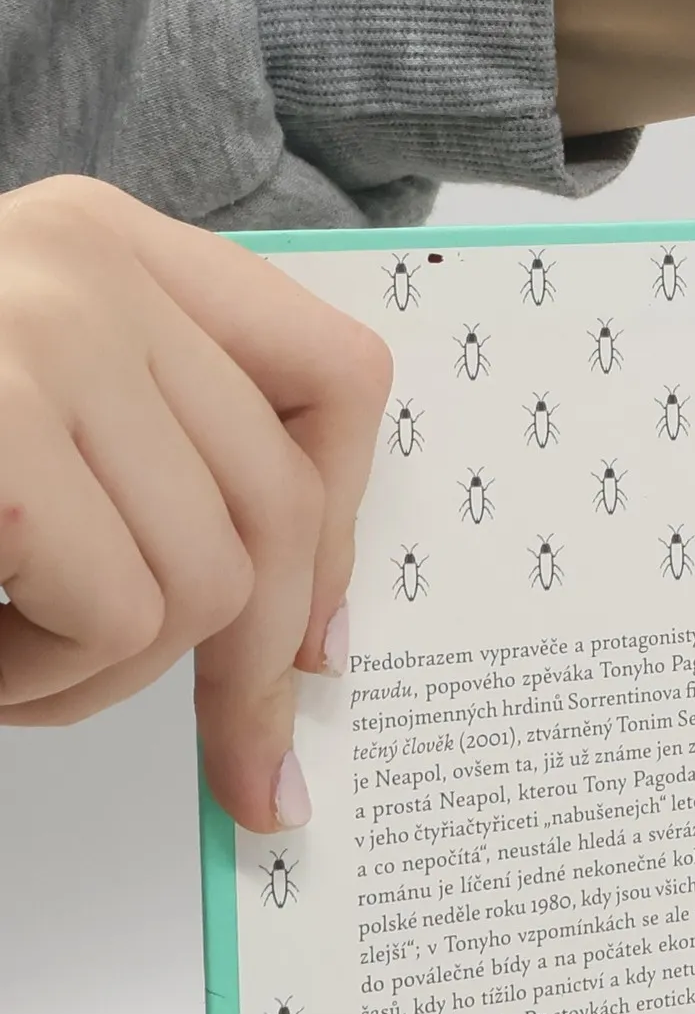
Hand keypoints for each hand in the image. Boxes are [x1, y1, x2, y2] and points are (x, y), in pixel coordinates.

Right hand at [0, 176, 391, 830]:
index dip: (341, 537)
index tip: (318, 649)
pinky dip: (42, 682)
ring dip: (104, 679)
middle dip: (251, 674)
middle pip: (282, 512)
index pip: (335, 380)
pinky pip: (119, 615)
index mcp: (112, 248)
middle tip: (233, 765)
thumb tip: (308, 637)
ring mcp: (43, 329)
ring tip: (3, 661)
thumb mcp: (31, 417)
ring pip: (206, 588)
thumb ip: (156, 464)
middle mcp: (90, 264)